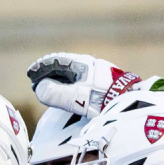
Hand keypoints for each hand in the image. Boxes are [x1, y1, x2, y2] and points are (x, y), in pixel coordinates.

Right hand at [26, 52, 141, 116]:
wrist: (132, 103)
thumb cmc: (104, 100)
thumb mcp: (76, 98)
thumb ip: (56, 93)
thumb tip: (40, 88)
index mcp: (82, 64)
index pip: (56, 61)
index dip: (41, 67)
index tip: (31, 73)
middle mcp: (90, 66)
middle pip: (64, 67)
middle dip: (48, 74)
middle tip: (36, 83)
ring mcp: (98, 74)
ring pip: (73, 75)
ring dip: (59, 82)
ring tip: (49, 90)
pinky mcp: (104, 85)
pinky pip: (81, 82)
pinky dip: (69, 87)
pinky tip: (68, 95)